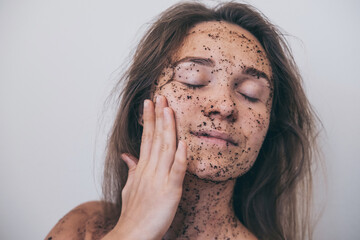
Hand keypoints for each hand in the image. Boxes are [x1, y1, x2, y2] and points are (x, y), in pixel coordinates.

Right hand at [108, 95, 186, 239]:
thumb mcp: (130, 188)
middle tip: (160, 96)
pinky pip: (176, 172)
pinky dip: (180, 157)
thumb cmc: (132, 213)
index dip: (149, 120)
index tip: (149, 103)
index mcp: (142, 168)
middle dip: (158, 116)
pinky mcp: (169, 192)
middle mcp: (149, 170)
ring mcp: (159, 180)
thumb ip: (131, 169)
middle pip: (154, 138)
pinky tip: (184, 142)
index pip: (146, 138)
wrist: (131, 235)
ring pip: (165, 149)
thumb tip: (127, 155)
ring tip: (169, 109)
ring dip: (167, 128)